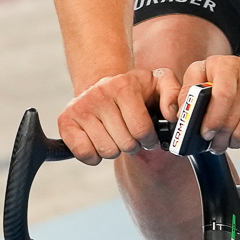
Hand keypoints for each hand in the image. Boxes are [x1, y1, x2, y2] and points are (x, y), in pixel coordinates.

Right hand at [56, 68, 175, 164]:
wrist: (102, 86)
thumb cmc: (136, 91)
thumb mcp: (160, 84)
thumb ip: (174, 95)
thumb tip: (171, 115)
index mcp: (123, 86)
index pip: (141, 130)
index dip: (149, 139)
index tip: (147, 134)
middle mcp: (99, 94)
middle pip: (125, 143)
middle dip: (133, 144)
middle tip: (130, 134)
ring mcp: (80, 107)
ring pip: (106, 151)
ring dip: (115, 149)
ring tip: (115, 135)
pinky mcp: (65, 121)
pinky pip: (84, 153)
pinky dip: (94, 156)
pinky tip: (98, 141)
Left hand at [178, 55, 239, 151]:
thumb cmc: (225, 81)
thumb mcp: (202, 77)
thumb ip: (187, 93)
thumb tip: (179, 114)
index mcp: (225, 64)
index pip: (221, 95)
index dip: (211, 119)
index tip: (204, 133)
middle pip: (231, 119)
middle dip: (219, 137)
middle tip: (214, 142)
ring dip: (234, 142)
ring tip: (229, 138)